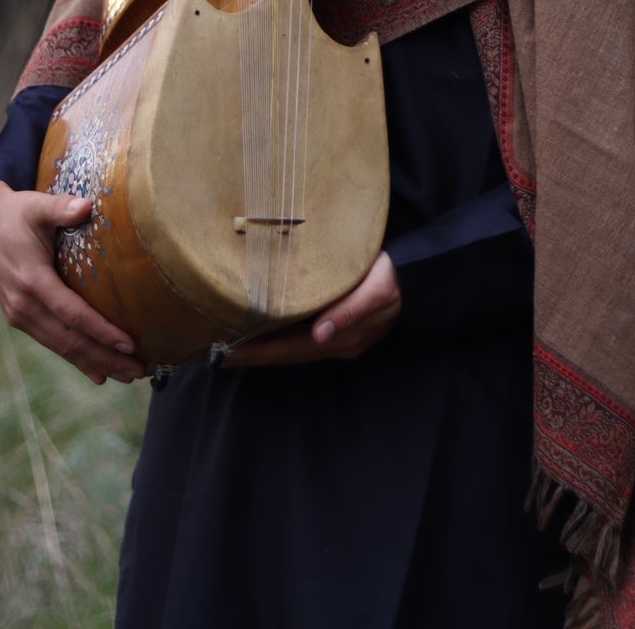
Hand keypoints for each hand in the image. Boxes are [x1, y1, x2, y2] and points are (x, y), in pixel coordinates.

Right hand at [0, 177, 144, 385]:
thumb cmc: (16, 212)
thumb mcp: (37, 205)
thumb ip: (61, 207)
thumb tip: (86, 205)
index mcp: (31, 281)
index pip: (73, 314)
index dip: (101, 331)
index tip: (129, 343)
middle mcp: (24, 305)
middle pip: (70, 340)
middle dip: (105, 358)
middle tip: (137, 371)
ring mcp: (19, 315)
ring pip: (61, 347)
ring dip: (94, 363)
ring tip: (125, 375)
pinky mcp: (20, 317)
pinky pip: (52, 342)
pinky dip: (75, 358)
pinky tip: (97, 373)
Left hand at [224, 251, 400, 366]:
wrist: (419, 281)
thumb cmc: (394, 281)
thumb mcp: (376, 291)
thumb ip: (350, 311)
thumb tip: (320, 334)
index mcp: (339, 339)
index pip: (288, 350)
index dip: (257, 352)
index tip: (226, 353)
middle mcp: (333, 344)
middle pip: (285, 353)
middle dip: (252, 354)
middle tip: (216, 352)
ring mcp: (335, 338)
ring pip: (291, 347)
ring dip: (263, 347)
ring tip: (232, 342)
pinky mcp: (337, 326)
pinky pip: (299, 337)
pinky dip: (278, 336)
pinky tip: (266, 328)